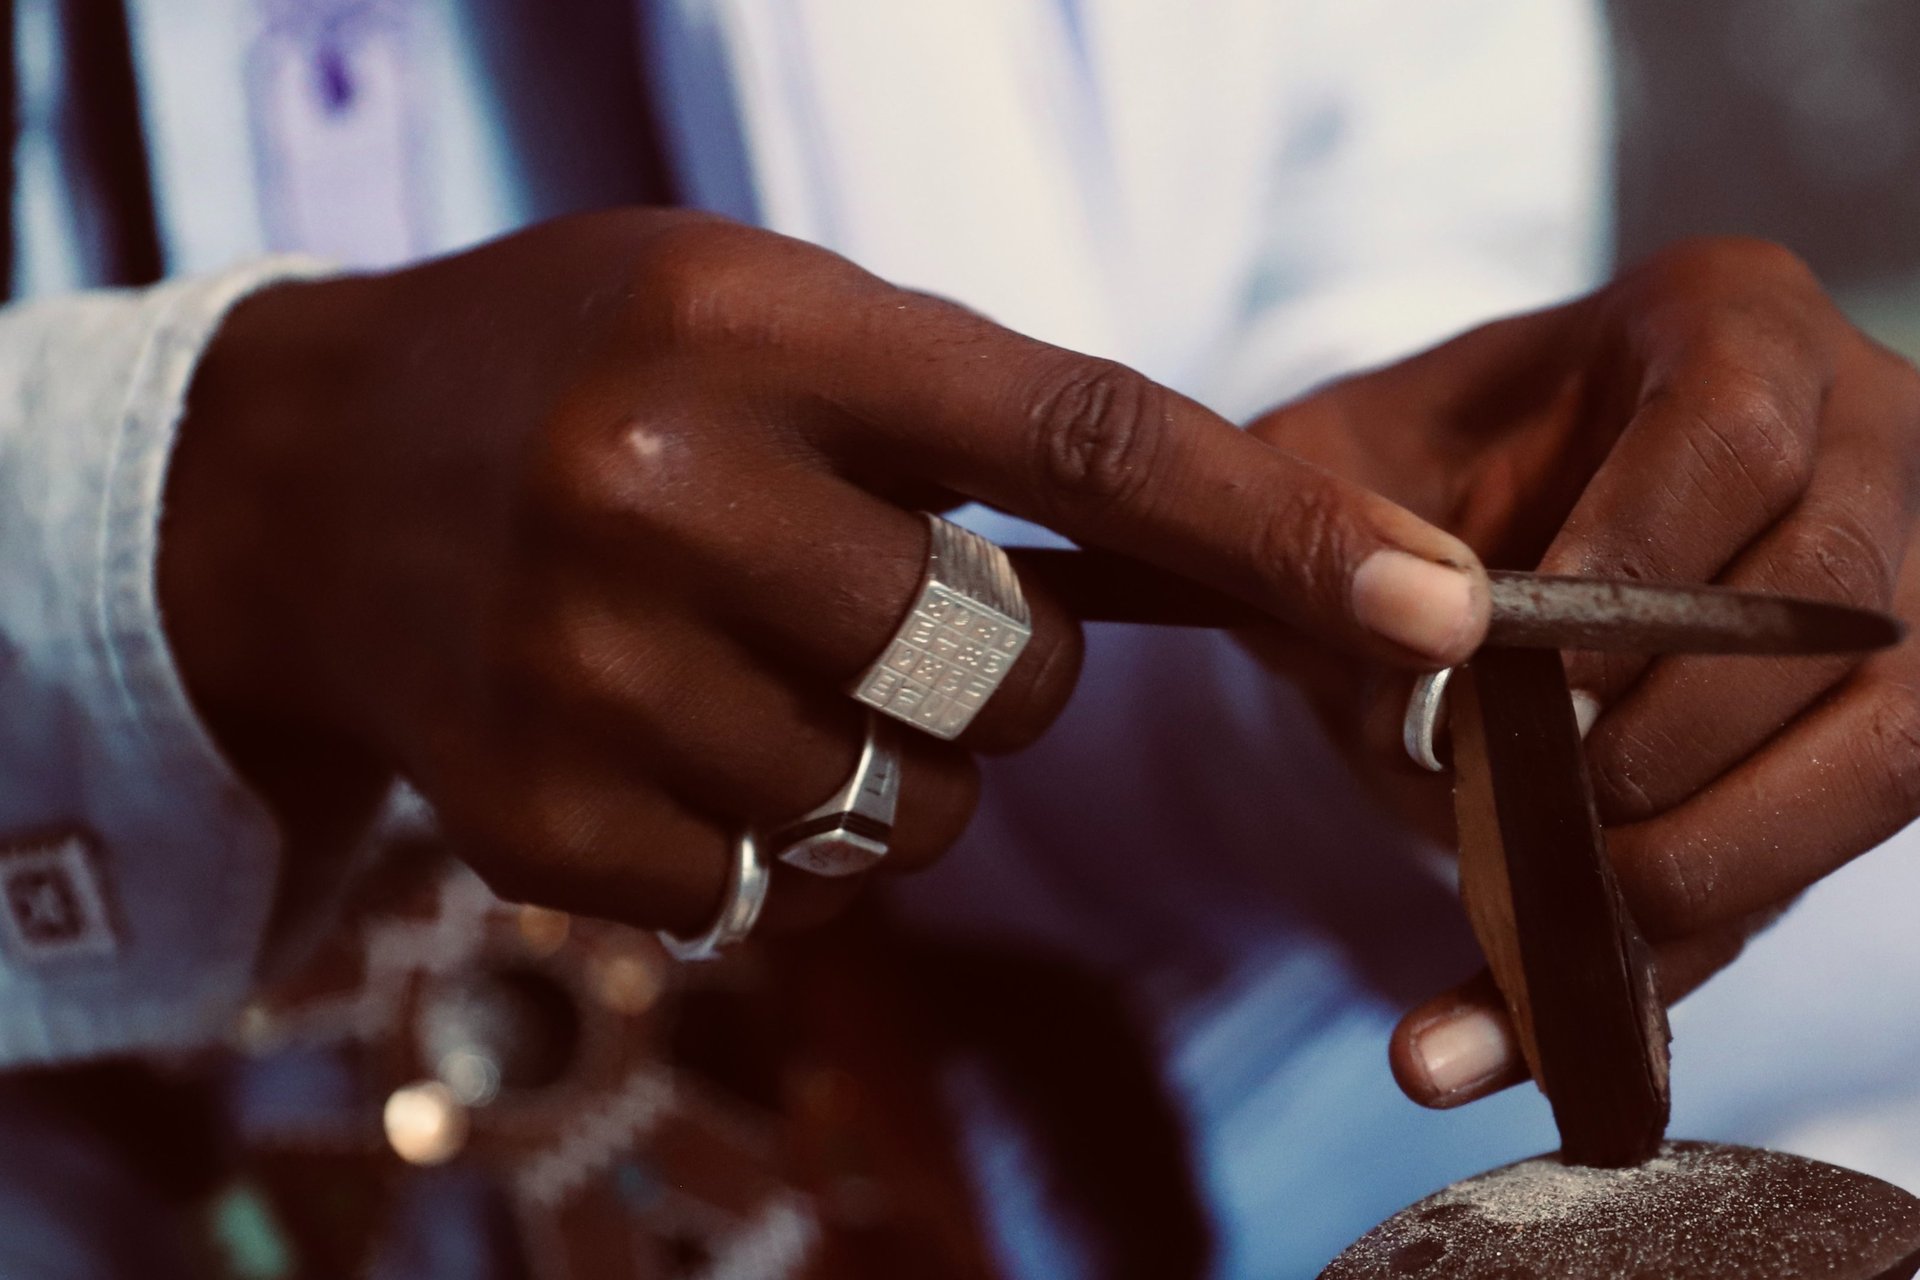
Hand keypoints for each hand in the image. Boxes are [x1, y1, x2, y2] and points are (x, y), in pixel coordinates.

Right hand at [159, 210, 1488, 936]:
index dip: (1271, 534)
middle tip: (882, 600)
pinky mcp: (538, 827)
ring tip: (748, 663)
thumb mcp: (761, 318)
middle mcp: (659, 495)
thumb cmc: (590, 373)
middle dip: (997, 671)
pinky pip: (780, 894)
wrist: (316, 484)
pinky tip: (660, 734)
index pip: (1073, 439)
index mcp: (748, 331)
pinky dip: (765, 836)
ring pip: (904, 812)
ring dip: (884, 763)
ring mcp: (586, 675)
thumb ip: (972, 420)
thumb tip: (1242, 563)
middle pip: (1005, 678)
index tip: (1439, 609)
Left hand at [1247, 237, 1919, 1108]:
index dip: (1635, 575)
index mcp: (1727, 328)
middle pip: (1830, 610)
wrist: (1462, 527)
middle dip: (1665, 740)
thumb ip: (1327, 533)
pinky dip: (1653, 976)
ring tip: (1519, 949)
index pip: (1730, 439)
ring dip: (1694, 872)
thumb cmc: (1410, 468)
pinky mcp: (1870, 740)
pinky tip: (1493, 1039)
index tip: (1528, 688)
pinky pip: (1805, 870)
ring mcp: (1902, 595)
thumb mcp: (1332, 456)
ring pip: (1880, 753)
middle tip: (1514, 814)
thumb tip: (1412, 713)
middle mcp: (1860, 442)